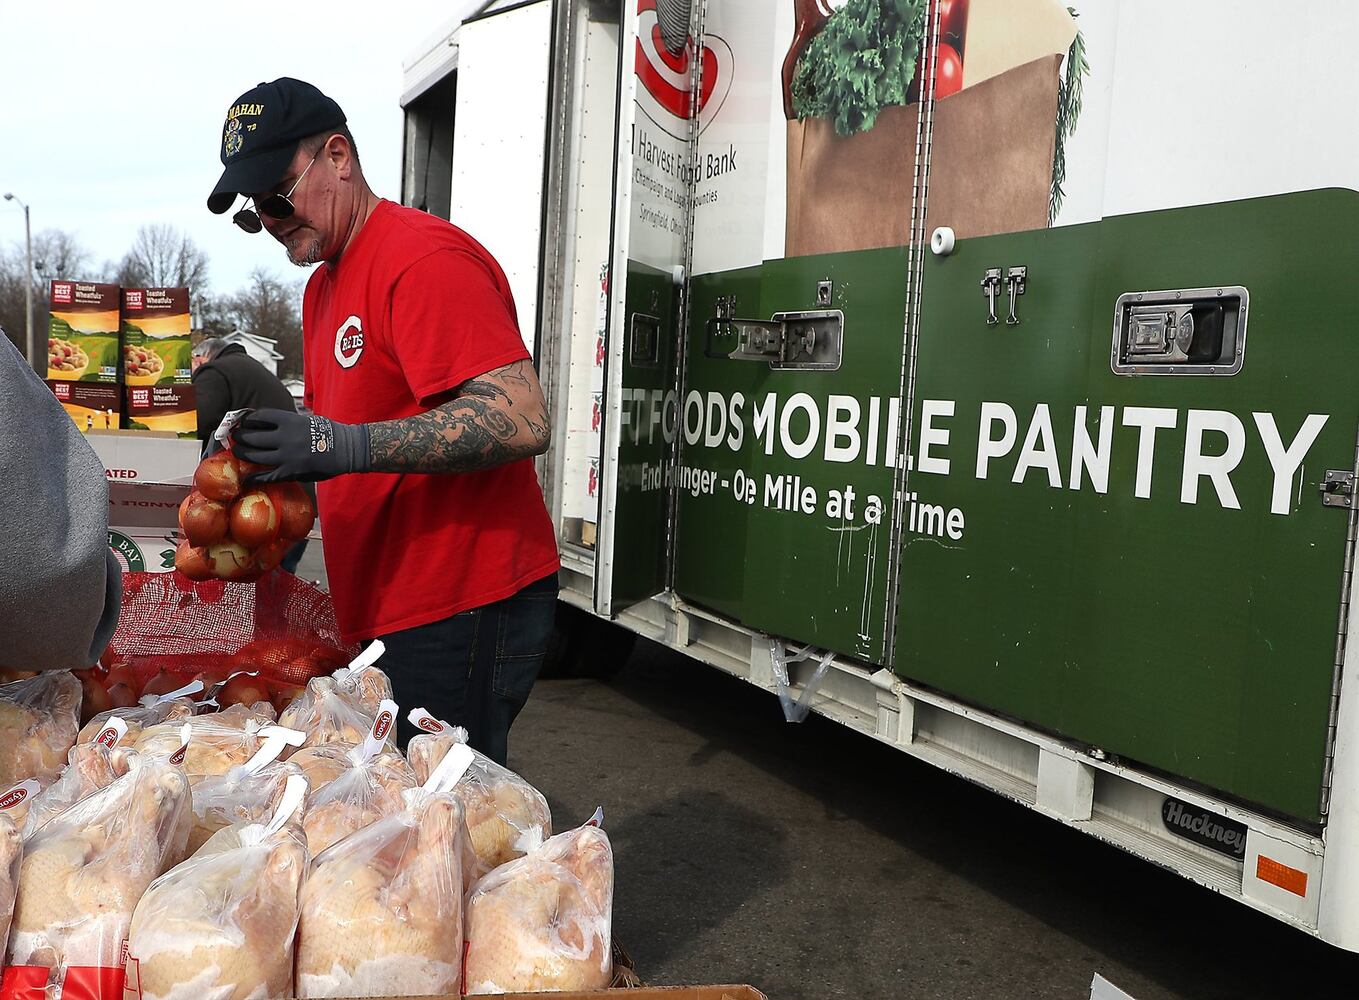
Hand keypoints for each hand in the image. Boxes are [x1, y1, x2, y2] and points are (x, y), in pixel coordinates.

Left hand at [231, 409, 369, 482]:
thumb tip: (268, 426)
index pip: (260, 417)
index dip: (248, 420)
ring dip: (242, 454)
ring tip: (237, 452)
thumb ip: (288, 423)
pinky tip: (246, 476)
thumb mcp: (307, 420)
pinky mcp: (291, 472)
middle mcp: (285, 437)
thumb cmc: (329, 433)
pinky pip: (267, 475)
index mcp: (290, 420)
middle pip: (253, 437)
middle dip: (240, 437)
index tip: (244, 422)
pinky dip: (254, 476)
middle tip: (236, 438)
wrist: (347, 449)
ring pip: (255, 455)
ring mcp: (287, 456)